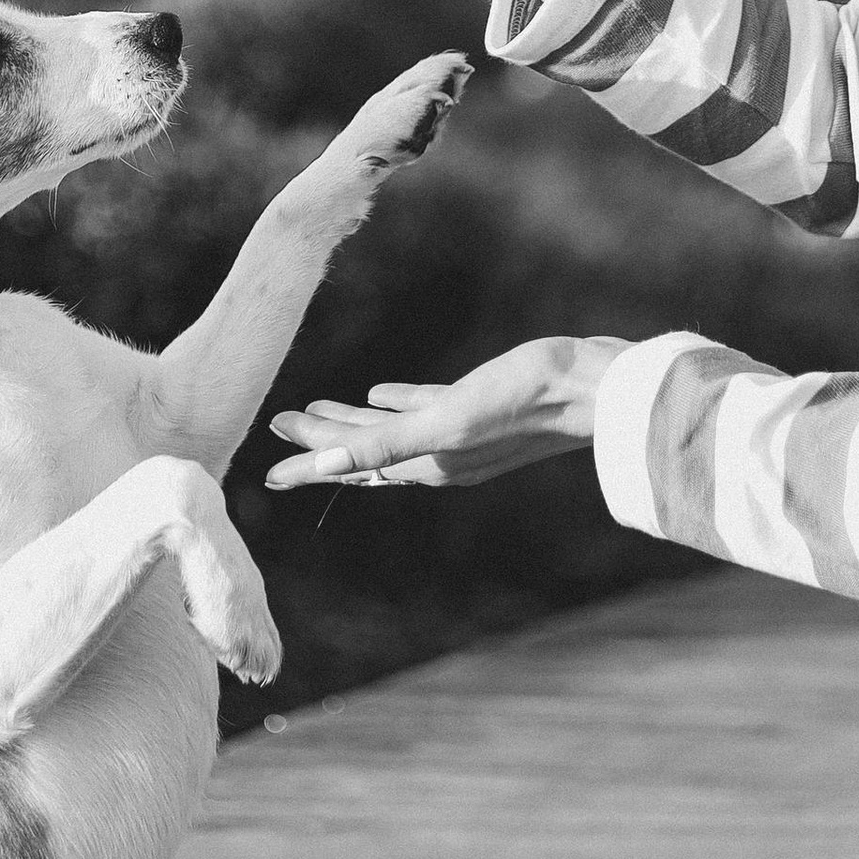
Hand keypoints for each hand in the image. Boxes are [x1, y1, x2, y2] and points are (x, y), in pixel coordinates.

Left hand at [266, 337, 626, 490]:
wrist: (593, 387)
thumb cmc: (523, 402)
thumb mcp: (446, 421)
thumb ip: (384, 443)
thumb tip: (323, 463)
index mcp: (428, 464)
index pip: (352, 468)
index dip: (309, 466)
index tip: (265, 471)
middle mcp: (439, 457)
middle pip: (364, 452)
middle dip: (320, 442)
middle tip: (278, 428)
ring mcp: (460, 434)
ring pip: (390, 432)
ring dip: (352, 424)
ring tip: (317, 412)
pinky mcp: (480, 406)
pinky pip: (423, 410)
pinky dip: (395, 405)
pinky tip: (378, 393)